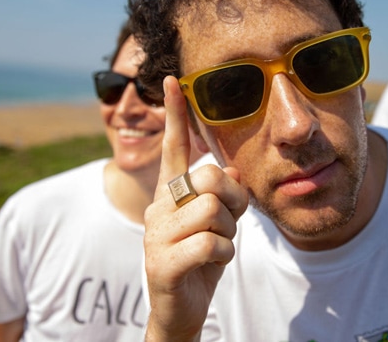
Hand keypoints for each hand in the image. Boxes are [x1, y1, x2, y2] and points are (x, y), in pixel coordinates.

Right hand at [144, 76, 247, 341]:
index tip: (174, 79)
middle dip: (231, 202)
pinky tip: (209, 263)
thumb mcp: (216, 221)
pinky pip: (213, 243)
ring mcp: (156, 233)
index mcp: (170, 192)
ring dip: (228, 232)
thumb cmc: (202, 257)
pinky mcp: (162, 262)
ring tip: (215, 245)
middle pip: (210, 178)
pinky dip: (224, 254)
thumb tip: (230, 169)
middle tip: (227, 221)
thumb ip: (221, 193)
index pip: (174, 147)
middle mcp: (158, 205)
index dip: (176, 113)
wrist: (182, 308)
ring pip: (213, 211)